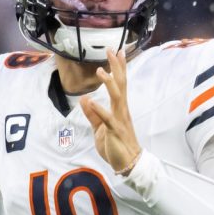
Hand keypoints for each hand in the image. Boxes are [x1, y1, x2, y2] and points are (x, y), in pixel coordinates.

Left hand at [81, 46, 142, 174]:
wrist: (127, 164)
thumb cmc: (115, 146)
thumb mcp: (99, 128)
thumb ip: (92, 114)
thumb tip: (85, 98)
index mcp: (119, 109)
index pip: (119, 84)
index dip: (118, 68)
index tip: (117, 51)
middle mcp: (121, 110)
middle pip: (120, 85)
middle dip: (117, 67)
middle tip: (112, 50)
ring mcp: (119, 120)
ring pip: (116, 97)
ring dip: (109, 83)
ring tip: (101, 70)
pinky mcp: (115, 131)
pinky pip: (107, 118)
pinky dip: (99, 110)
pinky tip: (92, 101)